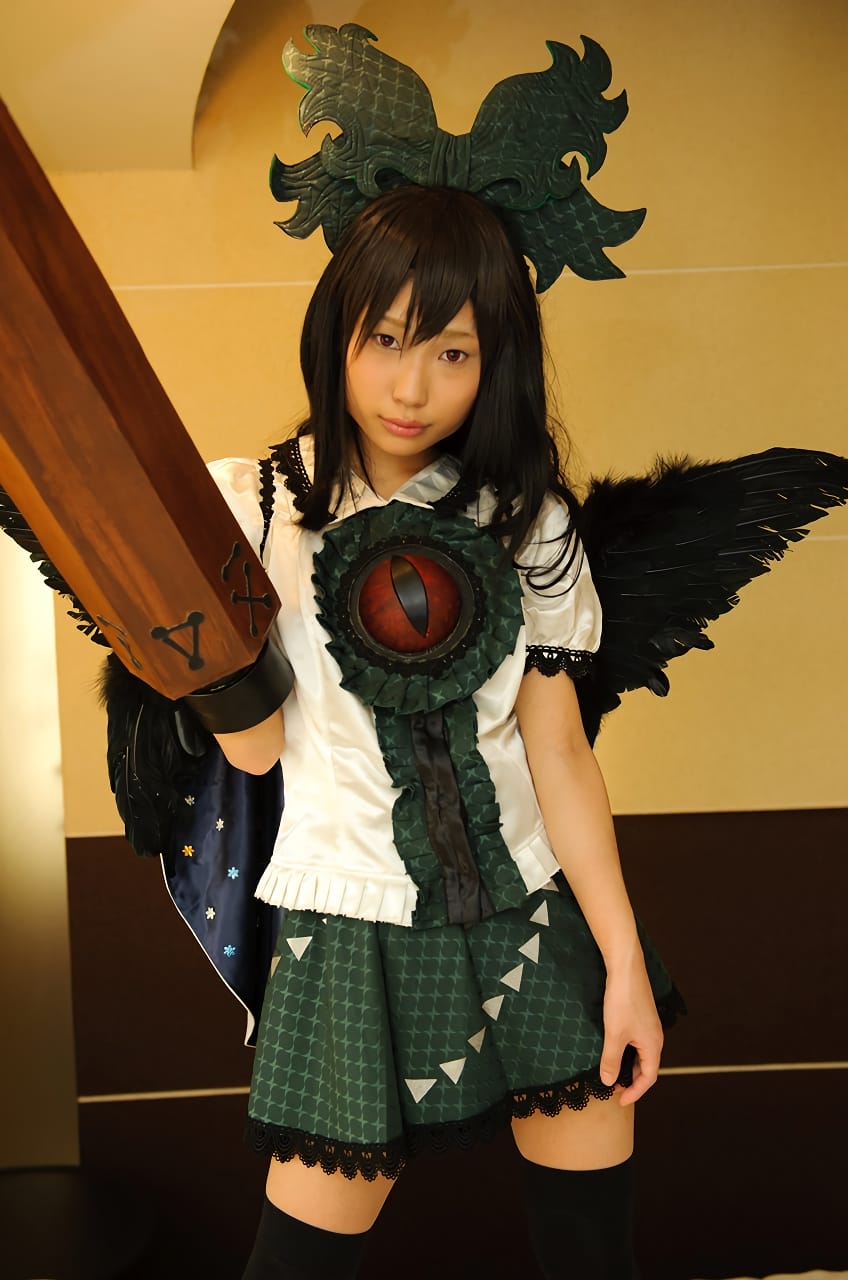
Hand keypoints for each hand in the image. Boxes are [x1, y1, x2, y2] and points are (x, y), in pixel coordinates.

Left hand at [599, 954, 663, 1106]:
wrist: (626, 968)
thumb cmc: (622, 1001)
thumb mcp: (614, 1034)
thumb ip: (611, 1060)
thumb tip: (609, 1082)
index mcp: (653, 1045)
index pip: (649, 1078)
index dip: (635, 1092)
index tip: (620, 1101)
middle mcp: (656, 1037)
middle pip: (648, 1067)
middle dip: (633, 1081)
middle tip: (614, 1089)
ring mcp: (649, 1026)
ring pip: (642, 1055)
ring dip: (630, 1067)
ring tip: (614, 1072)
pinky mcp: (642, 1016)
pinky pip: (638, 1043)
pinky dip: (629, 1053)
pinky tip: (616, 1050)